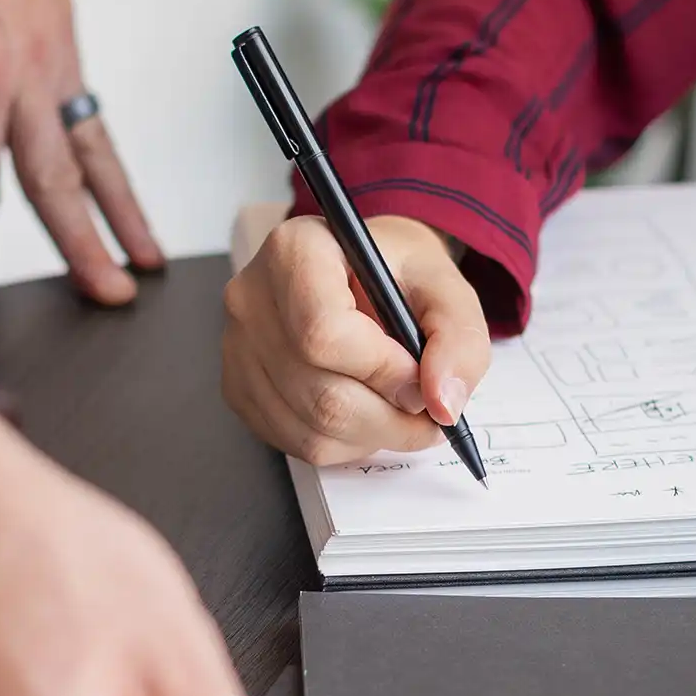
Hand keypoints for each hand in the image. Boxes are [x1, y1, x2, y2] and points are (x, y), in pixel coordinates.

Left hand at [0, 0, 162, 298]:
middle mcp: (30, 70)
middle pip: (61, 179)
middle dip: (86, 246)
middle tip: (112, 298)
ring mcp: (56, 51)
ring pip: (94, 146)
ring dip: (120, 207)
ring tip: (144, 258)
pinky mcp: (62, 33)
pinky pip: (90, 109)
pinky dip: (106, 154)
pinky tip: (108, 180)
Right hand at [221, 214, 490, 462]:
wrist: (363, 273)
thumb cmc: (396, 273)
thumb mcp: (444, 287)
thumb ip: (457, 338)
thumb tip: (443, 403)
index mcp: (295, 253)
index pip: (324, 333)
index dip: (382, 370)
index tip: (419, 374)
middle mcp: (252, 299)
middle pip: (320, 394)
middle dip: (389, 416)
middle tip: (426, 407)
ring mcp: (237, 348)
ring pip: (311, 428)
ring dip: (372, 435)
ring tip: (398, 407)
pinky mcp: (239, 388)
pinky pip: (296, 443)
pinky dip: (344, 443)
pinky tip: (363, 411)